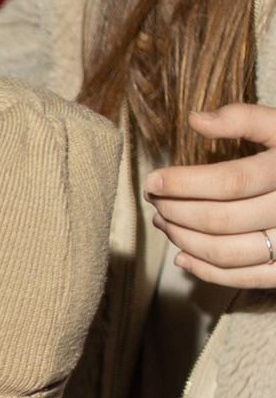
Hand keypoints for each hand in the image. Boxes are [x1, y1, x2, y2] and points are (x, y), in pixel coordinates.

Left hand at [146, 102, 275, 287]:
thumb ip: (244, 118)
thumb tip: (195, 119)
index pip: (229, 183)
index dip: (184, 184)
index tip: (153, 180)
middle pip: (222, 220)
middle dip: (177, 212)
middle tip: (155, 201)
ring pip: (228, 252)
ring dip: (185, 241)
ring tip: (163, 223)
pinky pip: (245, 278)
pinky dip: (207, 272)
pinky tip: (182, 257)